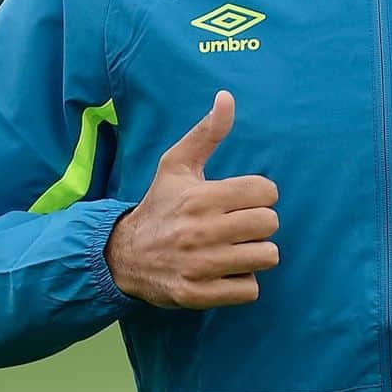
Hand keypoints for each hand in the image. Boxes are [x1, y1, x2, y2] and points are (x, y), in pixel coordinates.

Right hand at [104, 90, 279, 308]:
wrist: (122, 255)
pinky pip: (250, 290)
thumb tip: (227, 96)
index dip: (261, 194)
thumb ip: (207, 132)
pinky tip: (226, 271)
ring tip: (237, 247)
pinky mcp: (197, 294)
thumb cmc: (159, 204)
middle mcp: (202, 231)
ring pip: (266, 257)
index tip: (245, 199)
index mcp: (202, 196)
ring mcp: (200, 265)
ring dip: (256, 253)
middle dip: (260, 223)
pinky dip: (244, 282)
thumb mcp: (177, 165)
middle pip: (270, 224)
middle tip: (242, 225)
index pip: (265, 191)